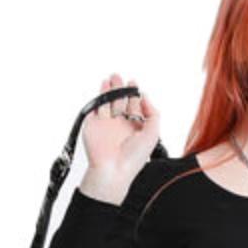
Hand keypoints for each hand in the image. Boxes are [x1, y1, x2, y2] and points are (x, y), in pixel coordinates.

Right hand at [77, 72, 160, 202]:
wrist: (112, 169)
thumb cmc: (132, 158)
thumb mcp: (153, 133)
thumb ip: (153, 114)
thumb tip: (146, 97)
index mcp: (134, 129)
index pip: (135, 107)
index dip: (135, 95)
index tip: (135, 85)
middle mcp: (120, 126)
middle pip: (121, 102)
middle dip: (122, 89)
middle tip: (122, 78)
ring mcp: (107, 124)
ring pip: (109, 102)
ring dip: (111, 89)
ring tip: (113, 77)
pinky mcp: (94, 124)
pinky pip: (96, 106)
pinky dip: (100, 95)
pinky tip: (103, 86)